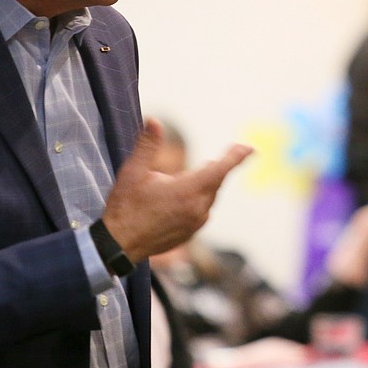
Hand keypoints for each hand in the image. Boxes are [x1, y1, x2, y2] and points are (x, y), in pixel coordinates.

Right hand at [101, 118, 252, 262]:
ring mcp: (195, 224)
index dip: (236, 157)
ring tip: (204, 171)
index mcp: (187, 191)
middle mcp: (197, 209)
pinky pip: (203, 211)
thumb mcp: (133, 172)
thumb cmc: (125, 207)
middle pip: (216, 182)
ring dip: (208, 183)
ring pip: (210, 197)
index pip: (220, 170)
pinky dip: (201, 199)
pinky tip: (188, 196)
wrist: (118, 245)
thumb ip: (147, 145)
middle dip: (219, 167)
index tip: (249, 148)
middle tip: (229, 153)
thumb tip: (154, 121)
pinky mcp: (190, 234)